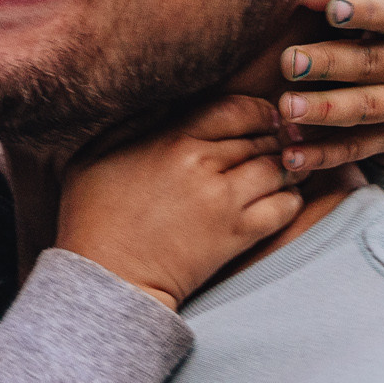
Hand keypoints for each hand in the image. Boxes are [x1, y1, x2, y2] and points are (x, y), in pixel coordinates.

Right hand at [55, 97, 302, 309]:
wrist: (107, 280)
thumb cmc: (92, 218)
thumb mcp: (93, 156)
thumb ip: (132, 123)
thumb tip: (167, 102)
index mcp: (172, 141)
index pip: (234, 109)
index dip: (258, 109)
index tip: (264, 116)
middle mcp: (204, 165)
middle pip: (261, 137)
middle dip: (276, 137)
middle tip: (283, 140)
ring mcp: (224, 202)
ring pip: (277, 169)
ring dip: (288, 166)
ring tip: (288, 167)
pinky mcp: (236, 236)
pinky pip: (283, 209)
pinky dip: (291, 200)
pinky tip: (284, 198)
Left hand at [276, 0, 383, 177]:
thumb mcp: (381, 19)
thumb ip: (348, 5)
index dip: (364, 12)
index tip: (332, 11)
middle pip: (370, 64)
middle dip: (328, 64)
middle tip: (289, 62)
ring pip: (362, 108)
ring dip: (323, 109)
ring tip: (286, 106)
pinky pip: (354, 148)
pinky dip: (321, 154)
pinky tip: (290, 155)